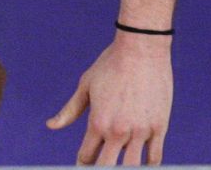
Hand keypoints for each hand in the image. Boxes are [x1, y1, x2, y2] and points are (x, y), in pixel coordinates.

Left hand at [48, 31, 172, 164]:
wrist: (141, 51)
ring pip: (132, 166)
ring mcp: (140, 131)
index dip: (82, 164)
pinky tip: (141, 165)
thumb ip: (69, 111)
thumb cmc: (109, 66)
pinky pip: (155, 156)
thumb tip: (50, 125)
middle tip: (96, 168)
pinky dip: (148, 164)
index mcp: (97, 122)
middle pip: (107, 166)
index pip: (86, 155)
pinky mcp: (159, 127)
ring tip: (118, 166)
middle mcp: (118, 131)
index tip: (81, 165)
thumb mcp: (85, 86)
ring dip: (124, 169)